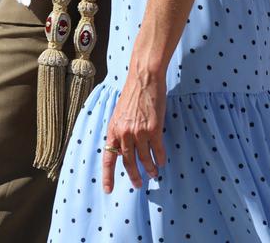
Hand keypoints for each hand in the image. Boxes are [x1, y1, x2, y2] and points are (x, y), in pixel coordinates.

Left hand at [103, 67, 166, 192]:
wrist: (144, 78)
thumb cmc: (132, 93)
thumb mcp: (119, 114)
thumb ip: (120, 131)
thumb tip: (123, 150)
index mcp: (113, 129)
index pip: (108, 158)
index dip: (108, 176)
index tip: (108, 190)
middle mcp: (124, 134)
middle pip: (128, 163)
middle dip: (133, 176)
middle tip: (138, 184)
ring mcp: (139, 132)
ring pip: (144, 159)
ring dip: (149, 169)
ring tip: (153, 174)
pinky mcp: (154, 129)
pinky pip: (157, 151)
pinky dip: (159, 159)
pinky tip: (161, 162)